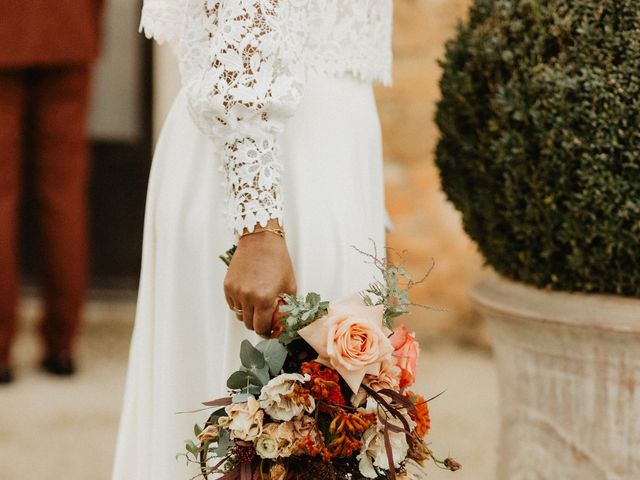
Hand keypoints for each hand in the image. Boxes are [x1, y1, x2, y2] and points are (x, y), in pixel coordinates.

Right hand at [224, 221, 296, 336]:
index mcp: (264, 299)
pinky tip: (248, 296)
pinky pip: (232, 303)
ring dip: (248, 314)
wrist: (261, 241)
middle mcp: (247, 297)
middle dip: (257, 325)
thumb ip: (286, 305)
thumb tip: (285, 320)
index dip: (266, 333)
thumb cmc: (277, 260)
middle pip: (248, 324)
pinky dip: (239, 304)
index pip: (261, 328)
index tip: (269, 332)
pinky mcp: (228, 285)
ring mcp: (235, 291)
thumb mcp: (289, 285)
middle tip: (264, 319)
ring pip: (239, 315)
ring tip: (257, 304)